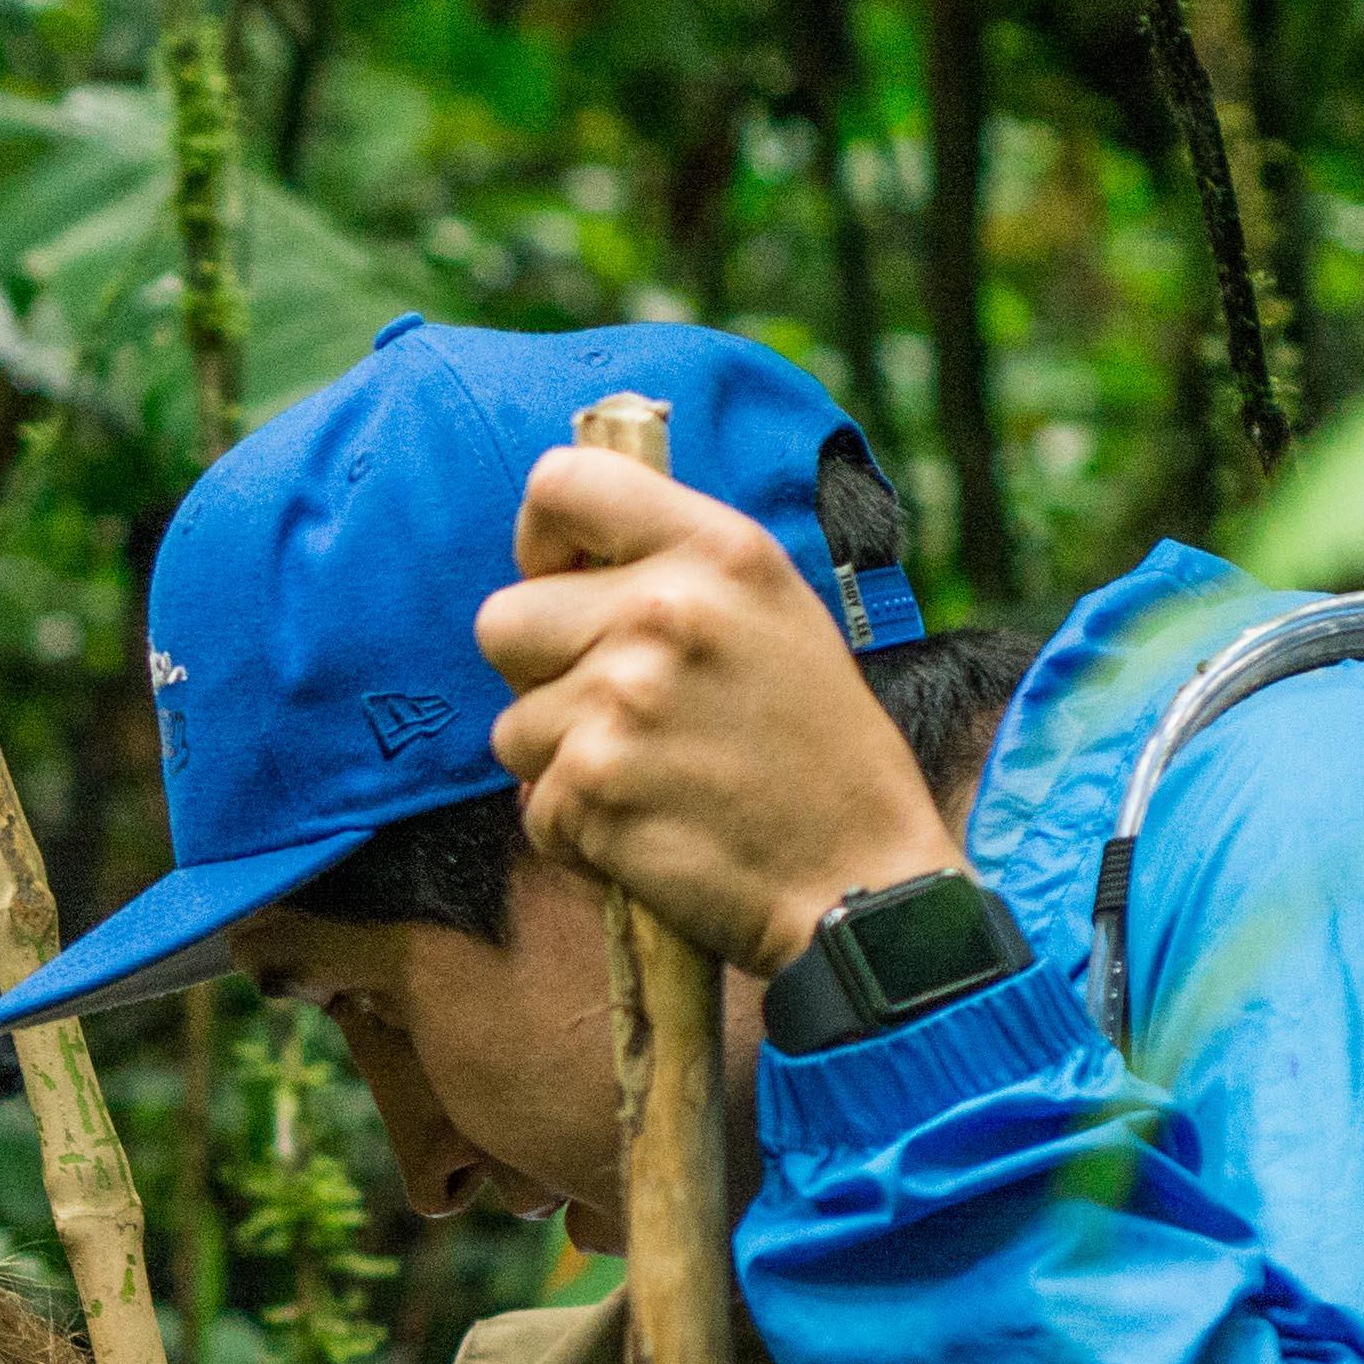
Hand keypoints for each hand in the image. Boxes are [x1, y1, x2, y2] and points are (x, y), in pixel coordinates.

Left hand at [476, 447, 970, 977]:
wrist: (863, 879)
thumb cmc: (818, 750)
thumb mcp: (777, 616)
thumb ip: (680, 569)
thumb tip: (566, 553)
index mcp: (719, 551)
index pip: (560, 484)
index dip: (543, 542)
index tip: (569, 585)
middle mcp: (666, 611)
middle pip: (501, 621)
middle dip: (540, 675)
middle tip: (622, 712)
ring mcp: (624, 700)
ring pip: (512, 727)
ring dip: (564, 765)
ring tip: (656, 780)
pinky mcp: (596, 787)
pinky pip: (533, 807)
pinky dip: (578, 833)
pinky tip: (654, 832)